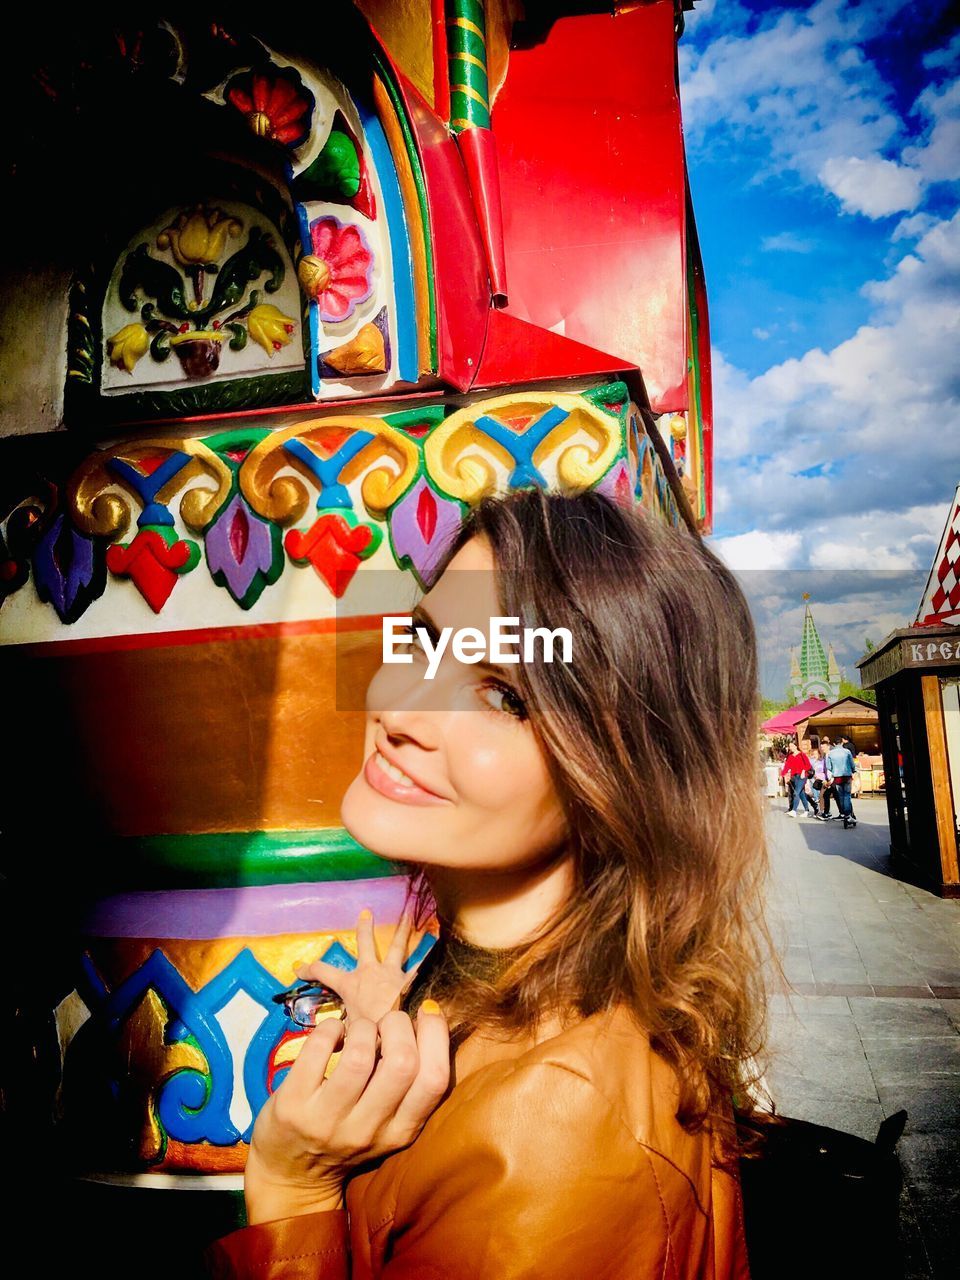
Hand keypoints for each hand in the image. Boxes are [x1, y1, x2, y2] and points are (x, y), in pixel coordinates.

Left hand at [245, 1002, 449, 1223]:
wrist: (291, 1178)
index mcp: (399, 1132)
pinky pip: (317, 1048)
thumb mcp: (385, 1125)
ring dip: (362, 1027)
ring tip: (357, 1030)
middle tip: (387, 1022)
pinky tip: (331, 1033)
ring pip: (359, 1056)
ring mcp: (328, 1121)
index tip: (427, 1012)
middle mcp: (367, 1130)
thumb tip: (425, 1019)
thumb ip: (405, 1086)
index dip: (436, 1036)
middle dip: (398, 1025)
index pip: (433, 1081)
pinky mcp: (293, 1107)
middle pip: (402, 1062)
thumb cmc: (346, 1136)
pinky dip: (329, 1028)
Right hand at [295, 908, 429, 1029]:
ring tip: (409, 912)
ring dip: (402, 929)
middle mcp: (370, 972)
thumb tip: (332, 1041)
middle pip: (364, 945)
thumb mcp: (349, 1033)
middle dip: (364, 929)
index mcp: (350, 985)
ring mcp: (392, 973)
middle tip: (366, 913)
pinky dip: (429, 955)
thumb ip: (341, 1033)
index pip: (323, 972)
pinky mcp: (411, 980)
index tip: (298, 967)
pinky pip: (421, 966)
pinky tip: (439, 941)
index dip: (309, 969)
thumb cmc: (369, 1034)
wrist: (395, 1031)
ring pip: (396, 946)